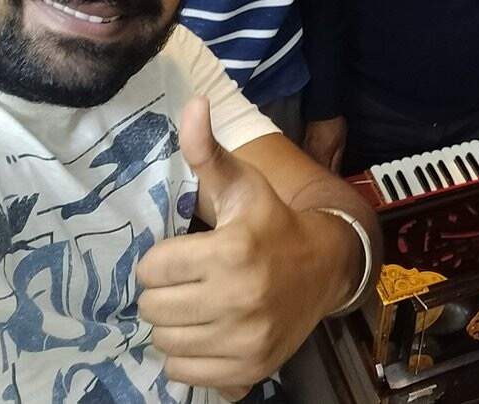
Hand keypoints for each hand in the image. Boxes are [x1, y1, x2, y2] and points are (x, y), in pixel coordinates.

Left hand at [138, 97, 358, 393]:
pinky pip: (184, 373)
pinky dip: (188, 356)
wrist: (326, 266)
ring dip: (174, 324)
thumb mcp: (243, 184)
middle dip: (165, 292)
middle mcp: (239, 299)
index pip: (152, 268)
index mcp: (233, 250)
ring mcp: (246, 339)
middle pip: (152, 309)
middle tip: (191, 280)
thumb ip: (208, 151)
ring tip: (200, 304)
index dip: (164, 259)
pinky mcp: (249, 369)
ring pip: (164, 343)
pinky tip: (210, 331)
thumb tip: (192, 104)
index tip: (188, 252)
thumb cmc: (273, 221)